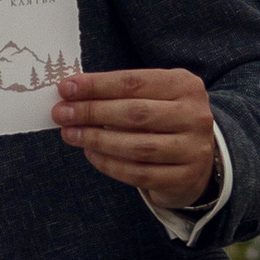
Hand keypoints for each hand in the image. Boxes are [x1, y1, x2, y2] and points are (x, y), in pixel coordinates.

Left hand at [54, 67, 219, 210]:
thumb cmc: (164, 120)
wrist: (198, 158)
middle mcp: (195, 115)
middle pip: (135, 113)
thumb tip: (71, 93)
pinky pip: (139, 173)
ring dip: (97, 139)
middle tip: (61, 113)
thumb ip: (119, 93)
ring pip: (137, 146)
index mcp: (185, 85)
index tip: (66, 88)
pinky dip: (110, 164)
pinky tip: (91, 154)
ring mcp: (194, 149)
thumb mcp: (152, 96)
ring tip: (70, 134)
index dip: (97, 85)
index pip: (134, 82)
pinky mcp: (186, 177)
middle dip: (92, 112)